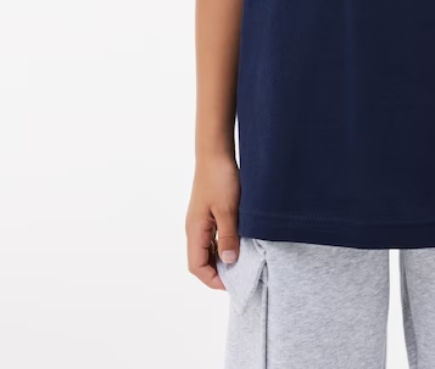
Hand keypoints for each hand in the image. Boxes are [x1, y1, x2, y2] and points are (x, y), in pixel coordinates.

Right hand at [186, 152, 240, 289]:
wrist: (216, 151)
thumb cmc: (219, 177)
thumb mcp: (227, 209)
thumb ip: (228, 236)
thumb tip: (229, 261)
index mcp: (195, 230)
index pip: (197, 267)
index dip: (213, 279)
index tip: (232, 283)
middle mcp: (194, 228)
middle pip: (200, 261)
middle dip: (217, 272)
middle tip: (239, 275)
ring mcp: (200, 220)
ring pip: (206, 249)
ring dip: (220, 258)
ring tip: (240, 261)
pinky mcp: (207, 212)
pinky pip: (211, 236)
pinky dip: (222, 244)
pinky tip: (237, 242)